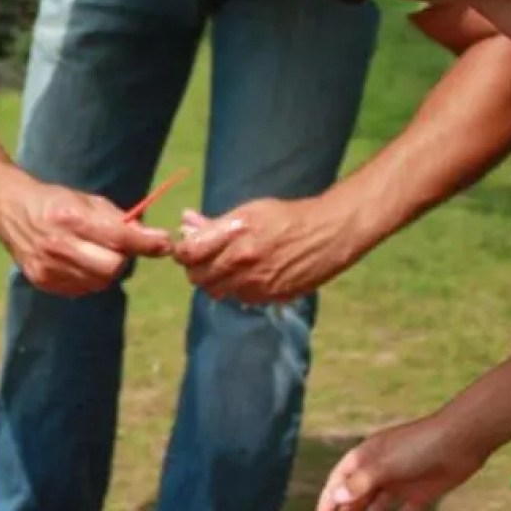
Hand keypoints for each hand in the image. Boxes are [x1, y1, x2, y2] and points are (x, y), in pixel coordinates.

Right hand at [0, 180, 172, 296]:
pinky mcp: (43, 281)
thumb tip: (154, 240)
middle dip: (123, 258)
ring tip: (95, 252)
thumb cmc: (55, 201)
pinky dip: (90, 278)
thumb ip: (120, 220)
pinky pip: (83, 289)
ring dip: (107, 269)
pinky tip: (79, 262)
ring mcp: (49, 267)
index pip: (119, 237)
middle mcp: (59, 245)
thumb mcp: (87, 200)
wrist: (9, 209)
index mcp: (71, 217)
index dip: (146, 243)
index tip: (165, 243)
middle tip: (119, 247)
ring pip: (100, 282)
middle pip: (113, 267)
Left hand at [171, 195, 366, 303]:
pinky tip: (250, 275)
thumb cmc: (286, 217)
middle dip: (196, 269)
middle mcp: (244, 265)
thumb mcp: (249, 211)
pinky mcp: (271, 298)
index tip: (186, 249)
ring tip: (229, 266)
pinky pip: (241, 298)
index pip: (188, 254)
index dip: (182, 252)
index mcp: (235, 238)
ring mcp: (258, 285)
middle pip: (198, 278)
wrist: (328, 234)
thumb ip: (215, 223)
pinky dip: (239, 289)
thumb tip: (185, 221)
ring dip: (217, 281)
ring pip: (218, 292)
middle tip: (205, 259)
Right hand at [317, 412, 489, 510]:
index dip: (331, 495)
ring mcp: (401, 484)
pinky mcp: (420, 496)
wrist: (460, 442)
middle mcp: (381, 470)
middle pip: (359, 496)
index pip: (342, 477)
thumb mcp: (386, 464)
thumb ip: (362, 482)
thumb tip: (338, 498)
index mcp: (368, 455)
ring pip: (378, 509)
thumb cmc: (418, 446)